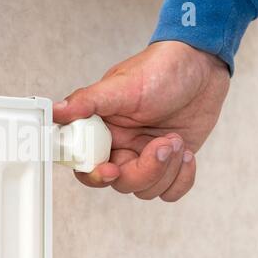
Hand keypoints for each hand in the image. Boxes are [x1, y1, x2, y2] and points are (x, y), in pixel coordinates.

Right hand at [53, 41, 229, 200]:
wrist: (202, 66)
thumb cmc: (160, 69)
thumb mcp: (123, 84)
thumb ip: (87, 101)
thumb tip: (55, 111)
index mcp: (102, 130)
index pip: (86, 164)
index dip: (96, 175)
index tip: (113, 168)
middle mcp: (121, 147)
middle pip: (120, 182)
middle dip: (145, 170)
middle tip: (164, 144)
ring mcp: (145, 157)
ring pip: (146, 190)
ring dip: (168, 170)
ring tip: (178, 140)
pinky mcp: (170, 163)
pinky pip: (170, 191)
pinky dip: (182, 180)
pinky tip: (187, 155)